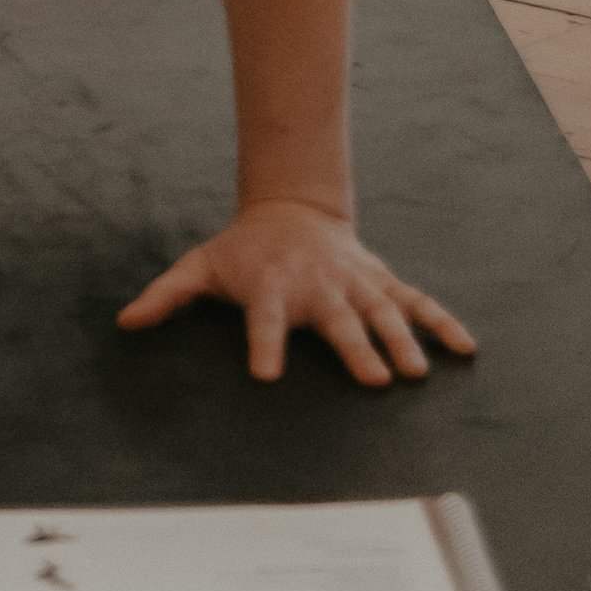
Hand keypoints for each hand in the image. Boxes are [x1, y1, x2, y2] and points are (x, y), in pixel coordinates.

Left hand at [118, 198, 477, 386]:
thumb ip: (166, 296)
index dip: (263, 343)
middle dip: (355, 347)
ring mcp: (354, 283)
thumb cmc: (241, 252)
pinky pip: (416, 301)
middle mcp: (316, 285)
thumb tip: (125, 322)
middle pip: (336, 319)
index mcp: (270, 287)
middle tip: (373, 381)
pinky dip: (442, 322)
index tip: (266, 375)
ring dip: (402, 340)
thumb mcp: (199, 266)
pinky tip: (465, 348)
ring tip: (417, 372)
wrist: (289, 210)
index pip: (263, 318)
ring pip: (382, 311)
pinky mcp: (381, 281)